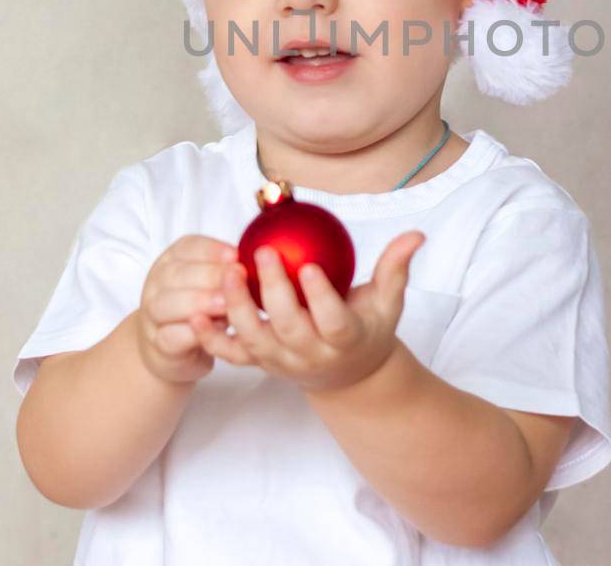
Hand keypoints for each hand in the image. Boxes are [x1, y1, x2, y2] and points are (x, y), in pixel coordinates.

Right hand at [134, 234, 239, 383]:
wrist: (171, 345)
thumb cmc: (201, 306)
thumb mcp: (214, 283)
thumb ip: (230, 271)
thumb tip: (263, 263)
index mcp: (173, 259)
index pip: (188, 247)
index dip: (212, 250)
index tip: (236, 255)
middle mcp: (158, 283)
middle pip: (176, 273)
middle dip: (209, 275)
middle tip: (237, 279)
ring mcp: (153, 314)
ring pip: (166, 304)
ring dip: (198, 302)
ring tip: (226, 305)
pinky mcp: (158, 343)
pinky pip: (170, 336)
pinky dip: (191, 333)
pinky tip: (213, 332)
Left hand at [189, 230, 426, 392]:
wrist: (348, 376)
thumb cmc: (367, 328)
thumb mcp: (388, 303)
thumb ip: (396, 268)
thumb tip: (416, 234)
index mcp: (345, 340)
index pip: (333, 322)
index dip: (321, 298)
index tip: (311, 267)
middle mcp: (311, 356)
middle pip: (289, 328)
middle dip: (274, 293)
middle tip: (263, 253)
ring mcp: (282, 363)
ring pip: (255, 341)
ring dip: (237, 309)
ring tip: (228, 272)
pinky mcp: (260, 365)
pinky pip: (232, 355)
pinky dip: (211, 337)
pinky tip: (194, 312)